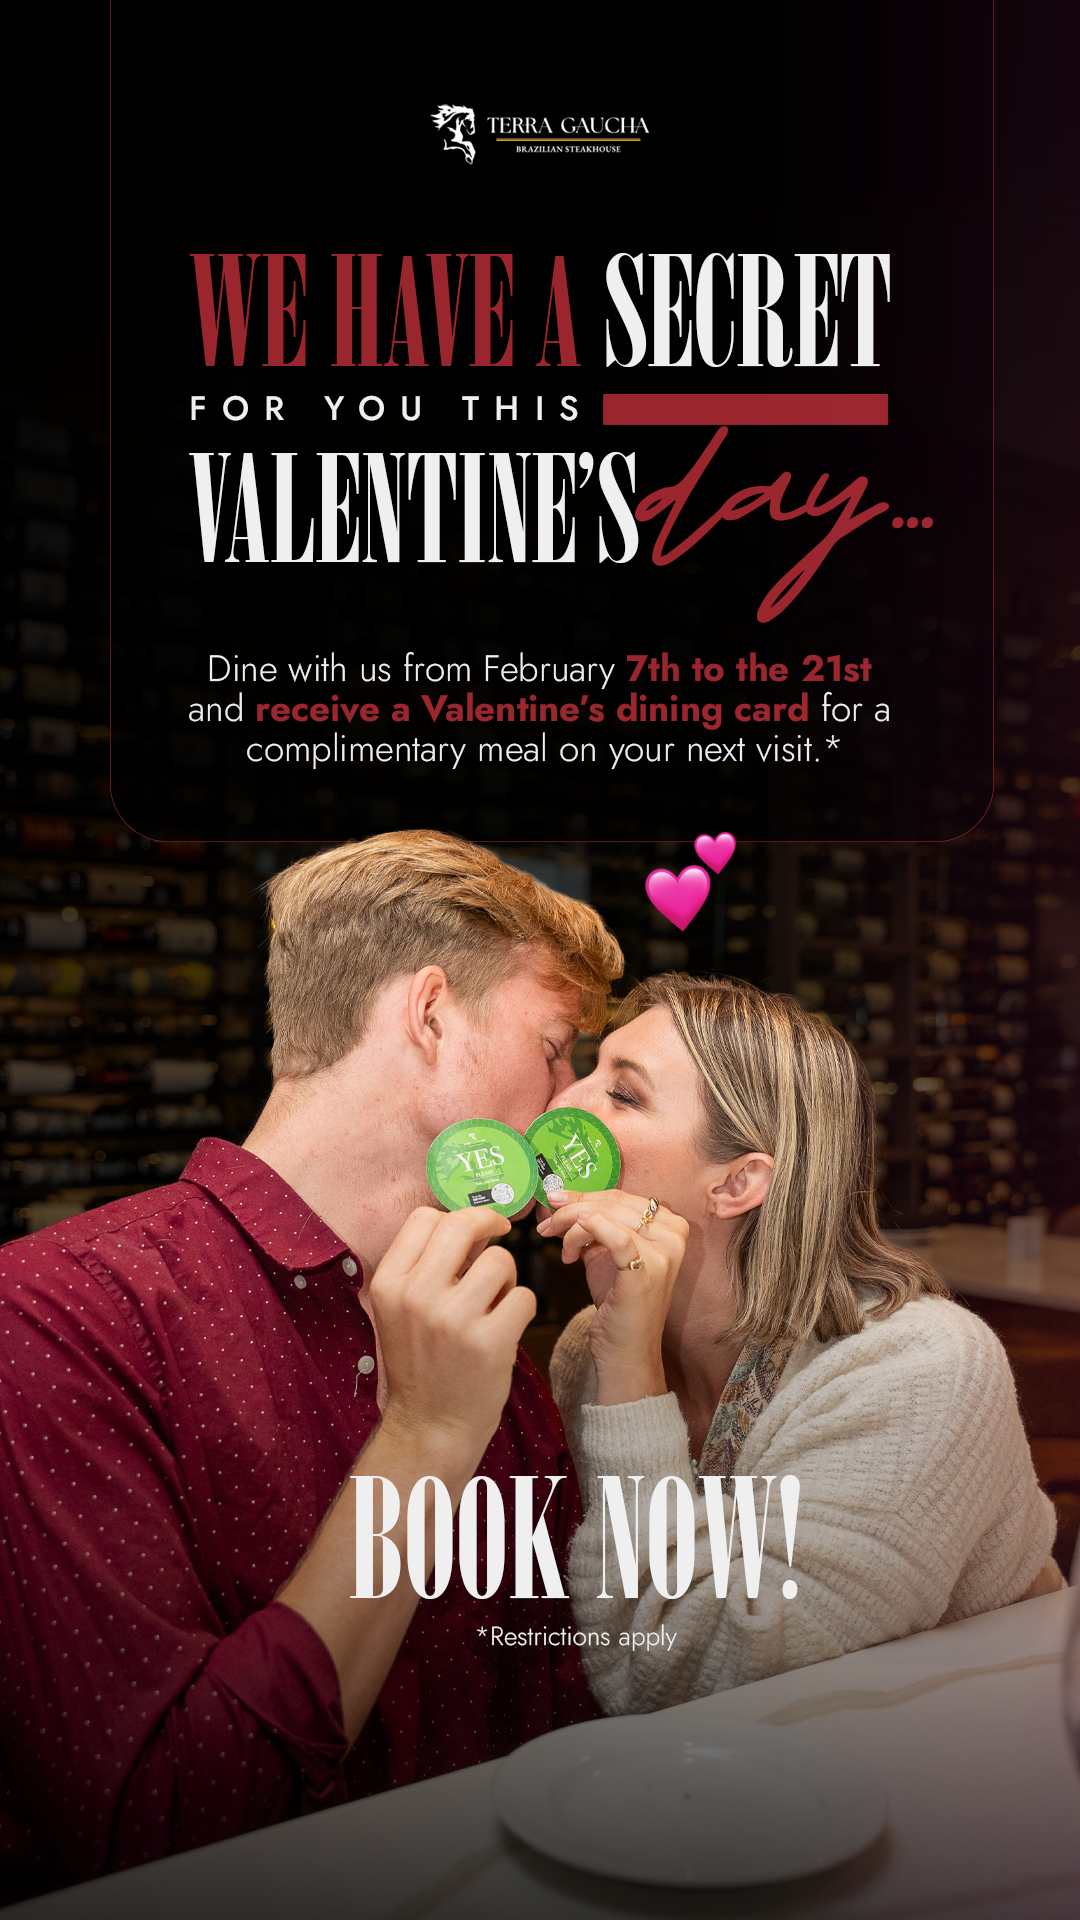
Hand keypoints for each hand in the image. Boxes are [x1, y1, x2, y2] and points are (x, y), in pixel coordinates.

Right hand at [365, 1206, 534, 1454]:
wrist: (429, 1427)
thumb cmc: (421, 1363)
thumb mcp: (401, 1311)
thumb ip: (426, 1267)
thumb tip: (472, 1222)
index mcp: (389, 1284)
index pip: (424, 1218)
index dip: (456, 1216)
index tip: (475, 1229)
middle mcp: (416, 1296)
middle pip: (462, 1223)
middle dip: (489, 1222)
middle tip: (500, 1233)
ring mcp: (452, 1319)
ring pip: (501, 1260)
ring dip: (507, 1279)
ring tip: (494, 1306)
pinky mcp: (488, 1342)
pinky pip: (525, 1296)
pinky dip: (522, 1309)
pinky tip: (505, 1328)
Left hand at [537, 1191, 687, 1403]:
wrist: (627, 1353)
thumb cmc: (619, 1306)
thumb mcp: (609, 1257)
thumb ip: (597, 1228)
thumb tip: (565, 1202)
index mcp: (671, 1226)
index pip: (621, 1197)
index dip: (584, 1195)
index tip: (555, 1201)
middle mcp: (673, 1235)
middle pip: (613, 1203)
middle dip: (572, 1209)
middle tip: (547, 1222)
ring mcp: (664, 1253)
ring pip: (608, 1216)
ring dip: (572, 1225)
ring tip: (560, 1247)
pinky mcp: (646, 1272)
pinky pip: (615, 1236)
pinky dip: (590, 1230)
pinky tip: (571, 1244)